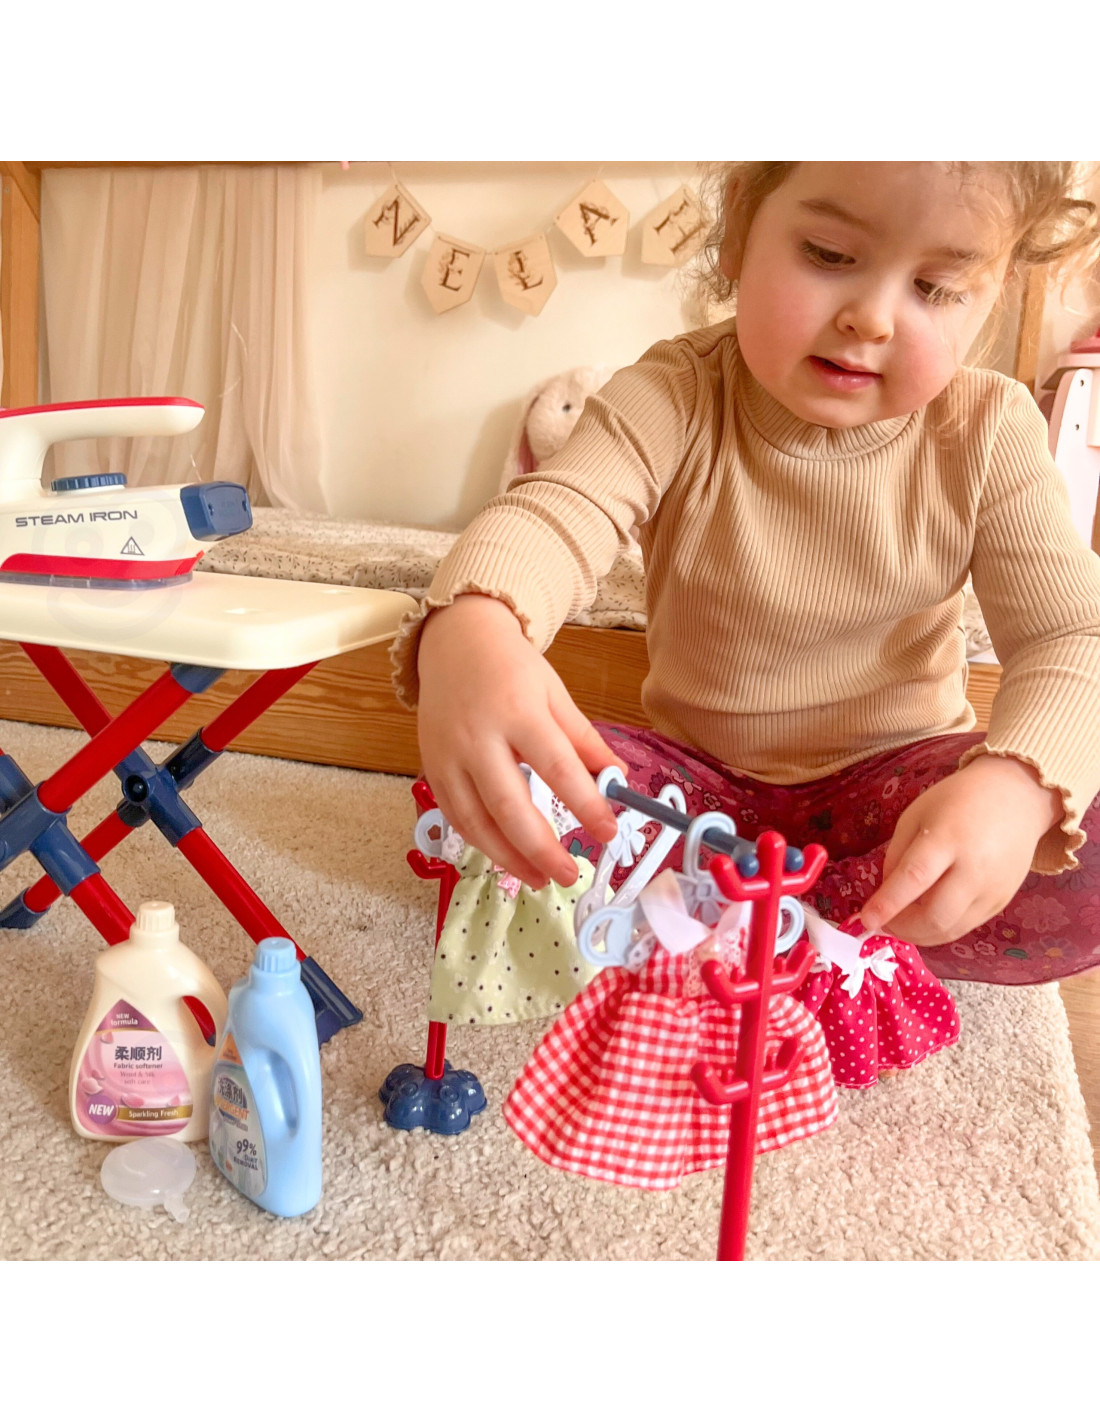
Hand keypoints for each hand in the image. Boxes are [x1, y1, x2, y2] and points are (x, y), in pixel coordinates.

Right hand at [415, 594, 625, 888]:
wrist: (454, 642)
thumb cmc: (510, 668)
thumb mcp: (555, 694)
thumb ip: (585, 741)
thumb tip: (618, 780)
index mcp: (518, 712)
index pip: (557, 769)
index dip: (586, 806)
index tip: (608, 832)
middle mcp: (478, 737)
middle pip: (509, 806)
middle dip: (541, 849)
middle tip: (569, 874)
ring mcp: (448, 756)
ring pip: (475, 821)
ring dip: (508, 858)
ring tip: (540, 878)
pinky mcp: (431, 768)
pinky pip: (455, 817)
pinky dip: (481, 843)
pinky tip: (506, 857)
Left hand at [859, 754, 1062, 945]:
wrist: (1015, 797)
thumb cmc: (958, 801)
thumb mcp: (916, 816)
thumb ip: (897, 855)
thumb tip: (886, 896)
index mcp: (947, 838)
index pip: (915, 878)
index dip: (888, 903)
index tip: (866, 920)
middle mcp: (974, 868)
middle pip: (935, 916)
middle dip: (902, 928)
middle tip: (883, 923)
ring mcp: (993, 889)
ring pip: (950, 930)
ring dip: (919, 935)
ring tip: (901, 923)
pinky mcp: (1002, 901)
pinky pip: (965, 926)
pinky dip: (940, 929)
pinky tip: (926, 917)